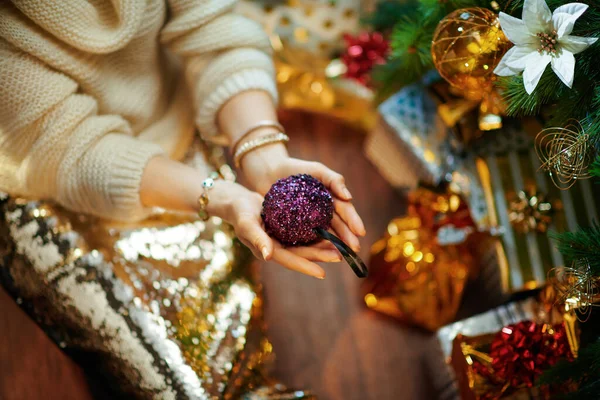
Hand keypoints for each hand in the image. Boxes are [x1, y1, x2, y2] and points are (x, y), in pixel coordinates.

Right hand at [208, 180, 340, 278]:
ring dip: (321, 246)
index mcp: (268, 250)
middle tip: (341, 256)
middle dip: (320, 256)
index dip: (305, 266)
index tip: (323, 274)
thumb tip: (268, 256)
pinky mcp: (285, 228)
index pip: (290, 260)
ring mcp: (281, 238)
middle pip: (302, 254)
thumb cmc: (239, 212)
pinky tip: (329, 229)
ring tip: (340, 246)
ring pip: (305, 244)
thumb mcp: (247, 224)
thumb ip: (257, 239)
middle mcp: (277, 247)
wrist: (235, 201)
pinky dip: (315, 233)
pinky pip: (303, 233)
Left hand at [241, 149, 365, 251]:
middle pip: (338, 227)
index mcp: (332, 200)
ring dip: (333, 246)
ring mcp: (310, 222)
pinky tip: (318, 255)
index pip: (346, 212)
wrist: (270, 172)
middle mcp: (324, 213)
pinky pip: (306, 239)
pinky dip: (313, 247)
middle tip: (354, 249)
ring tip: (340, 256)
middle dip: (347, 238)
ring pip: (324, 236)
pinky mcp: (295, 229)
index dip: (354, 222)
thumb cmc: (297, 169)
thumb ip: (334, 180)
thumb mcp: (317, 170)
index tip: (360, 232)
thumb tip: (349, 197)